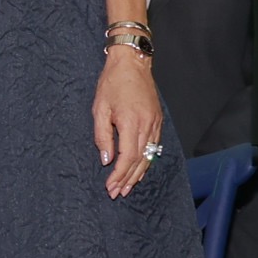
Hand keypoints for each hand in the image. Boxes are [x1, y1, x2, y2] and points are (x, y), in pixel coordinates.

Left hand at [93, 49, 164, 199]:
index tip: (110, 187)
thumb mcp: (100, 109)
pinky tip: (139, 170)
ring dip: (138, 174)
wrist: (132, 64)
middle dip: (128, 179)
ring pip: (149, 156)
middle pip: (140, 161)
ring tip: (127, 187)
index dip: (119, 175)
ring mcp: (155, 124)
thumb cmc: (112, 84)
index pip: (127, 158)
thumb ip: (103, 136)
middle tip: (117, 193)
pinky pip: (154, 147)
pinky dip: (147, 161)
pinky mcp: (158, 121)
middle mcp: (148, 126)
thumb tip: (107, 160)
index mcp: (132, 123)